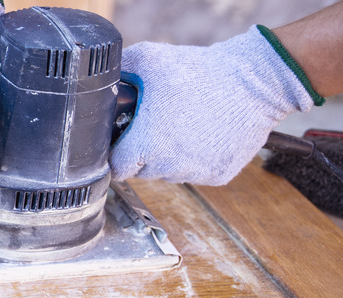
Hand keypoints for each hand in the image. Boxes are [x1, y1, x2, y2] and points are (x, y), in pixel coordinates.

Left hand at [110, 26, 314, 185]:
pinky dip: (196, 159)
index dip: (116, 154)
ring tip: (181, 126)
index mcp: (146, 146)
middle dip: (143, 153)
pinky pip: (197, 173)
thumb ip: (119, 70)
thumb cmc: (202, 72)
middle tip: (155, 126)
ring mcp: (196, 174)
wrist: (256, 82)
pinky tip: (203, 134)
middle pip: (142, 171)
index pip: (117, 168)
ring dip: (169, 157)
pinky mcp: (219, 176)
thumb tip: (103, 79)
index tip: (123, 142)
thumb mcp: (150, 60)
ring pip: (170, 174)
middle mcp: (169, 167)